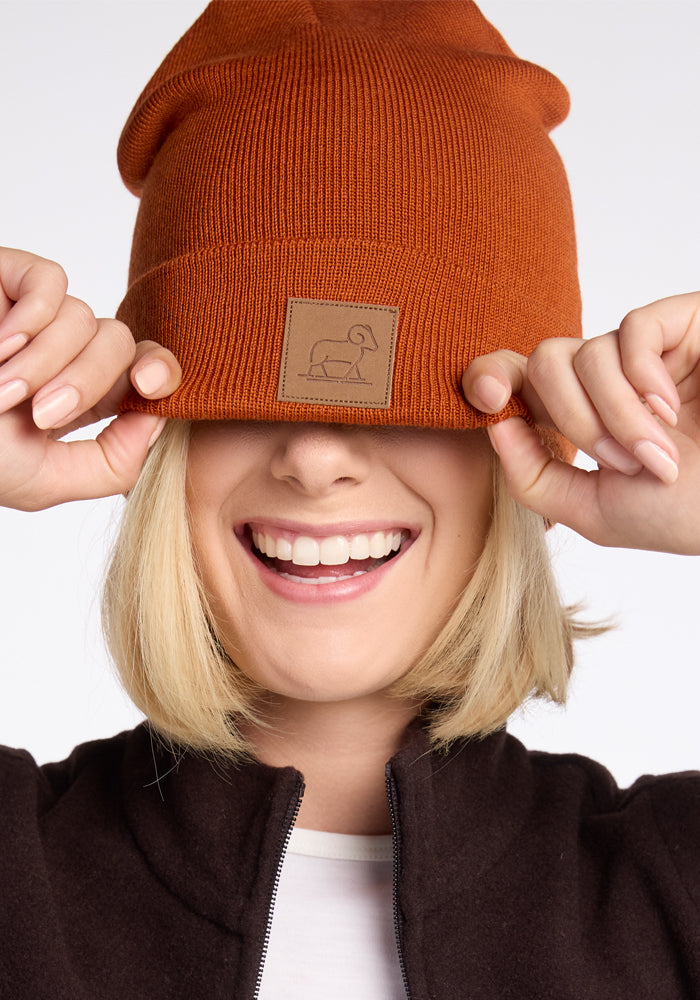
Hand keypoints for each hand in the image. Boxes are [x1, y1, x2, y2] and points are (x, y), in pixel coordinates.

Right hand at [0, 248, 181, 510]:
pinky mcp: (8, 279)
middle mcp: (66, 354)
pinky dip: (33, 317)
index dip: (161, 370)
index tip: (151, 386)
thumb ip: (112, 464)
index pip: (145, 371)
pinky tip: (1, 346)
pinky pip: (53, 282)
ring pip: (86, 317)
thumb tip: (158, 421)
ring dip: (47, 362)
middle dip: (89, 381)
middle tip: (42, 413)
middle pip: (121, 344)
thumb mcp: (43, 481)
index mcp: (82, 398)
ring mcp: (38, 316)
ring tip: (2, 390)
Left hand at [462, 292, 699, 553]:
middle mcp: (606, 379)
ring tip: (659, 455)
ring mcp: (644, 352)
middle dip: (573, 420)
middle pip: (544, 361)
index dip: (490, 376)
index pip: (518, 377)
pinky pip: (632, 330)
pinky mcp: (682, 326)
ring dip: (616, 416)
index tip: (484, 398)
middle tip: (620, 464)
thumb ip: (534, 476)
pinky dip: (640, 380)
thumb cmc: (684, 512)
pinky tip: (669, 411)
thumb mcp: (593, 509)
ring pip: (585, 353)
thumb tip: (495, 422)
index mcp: (580, 416)